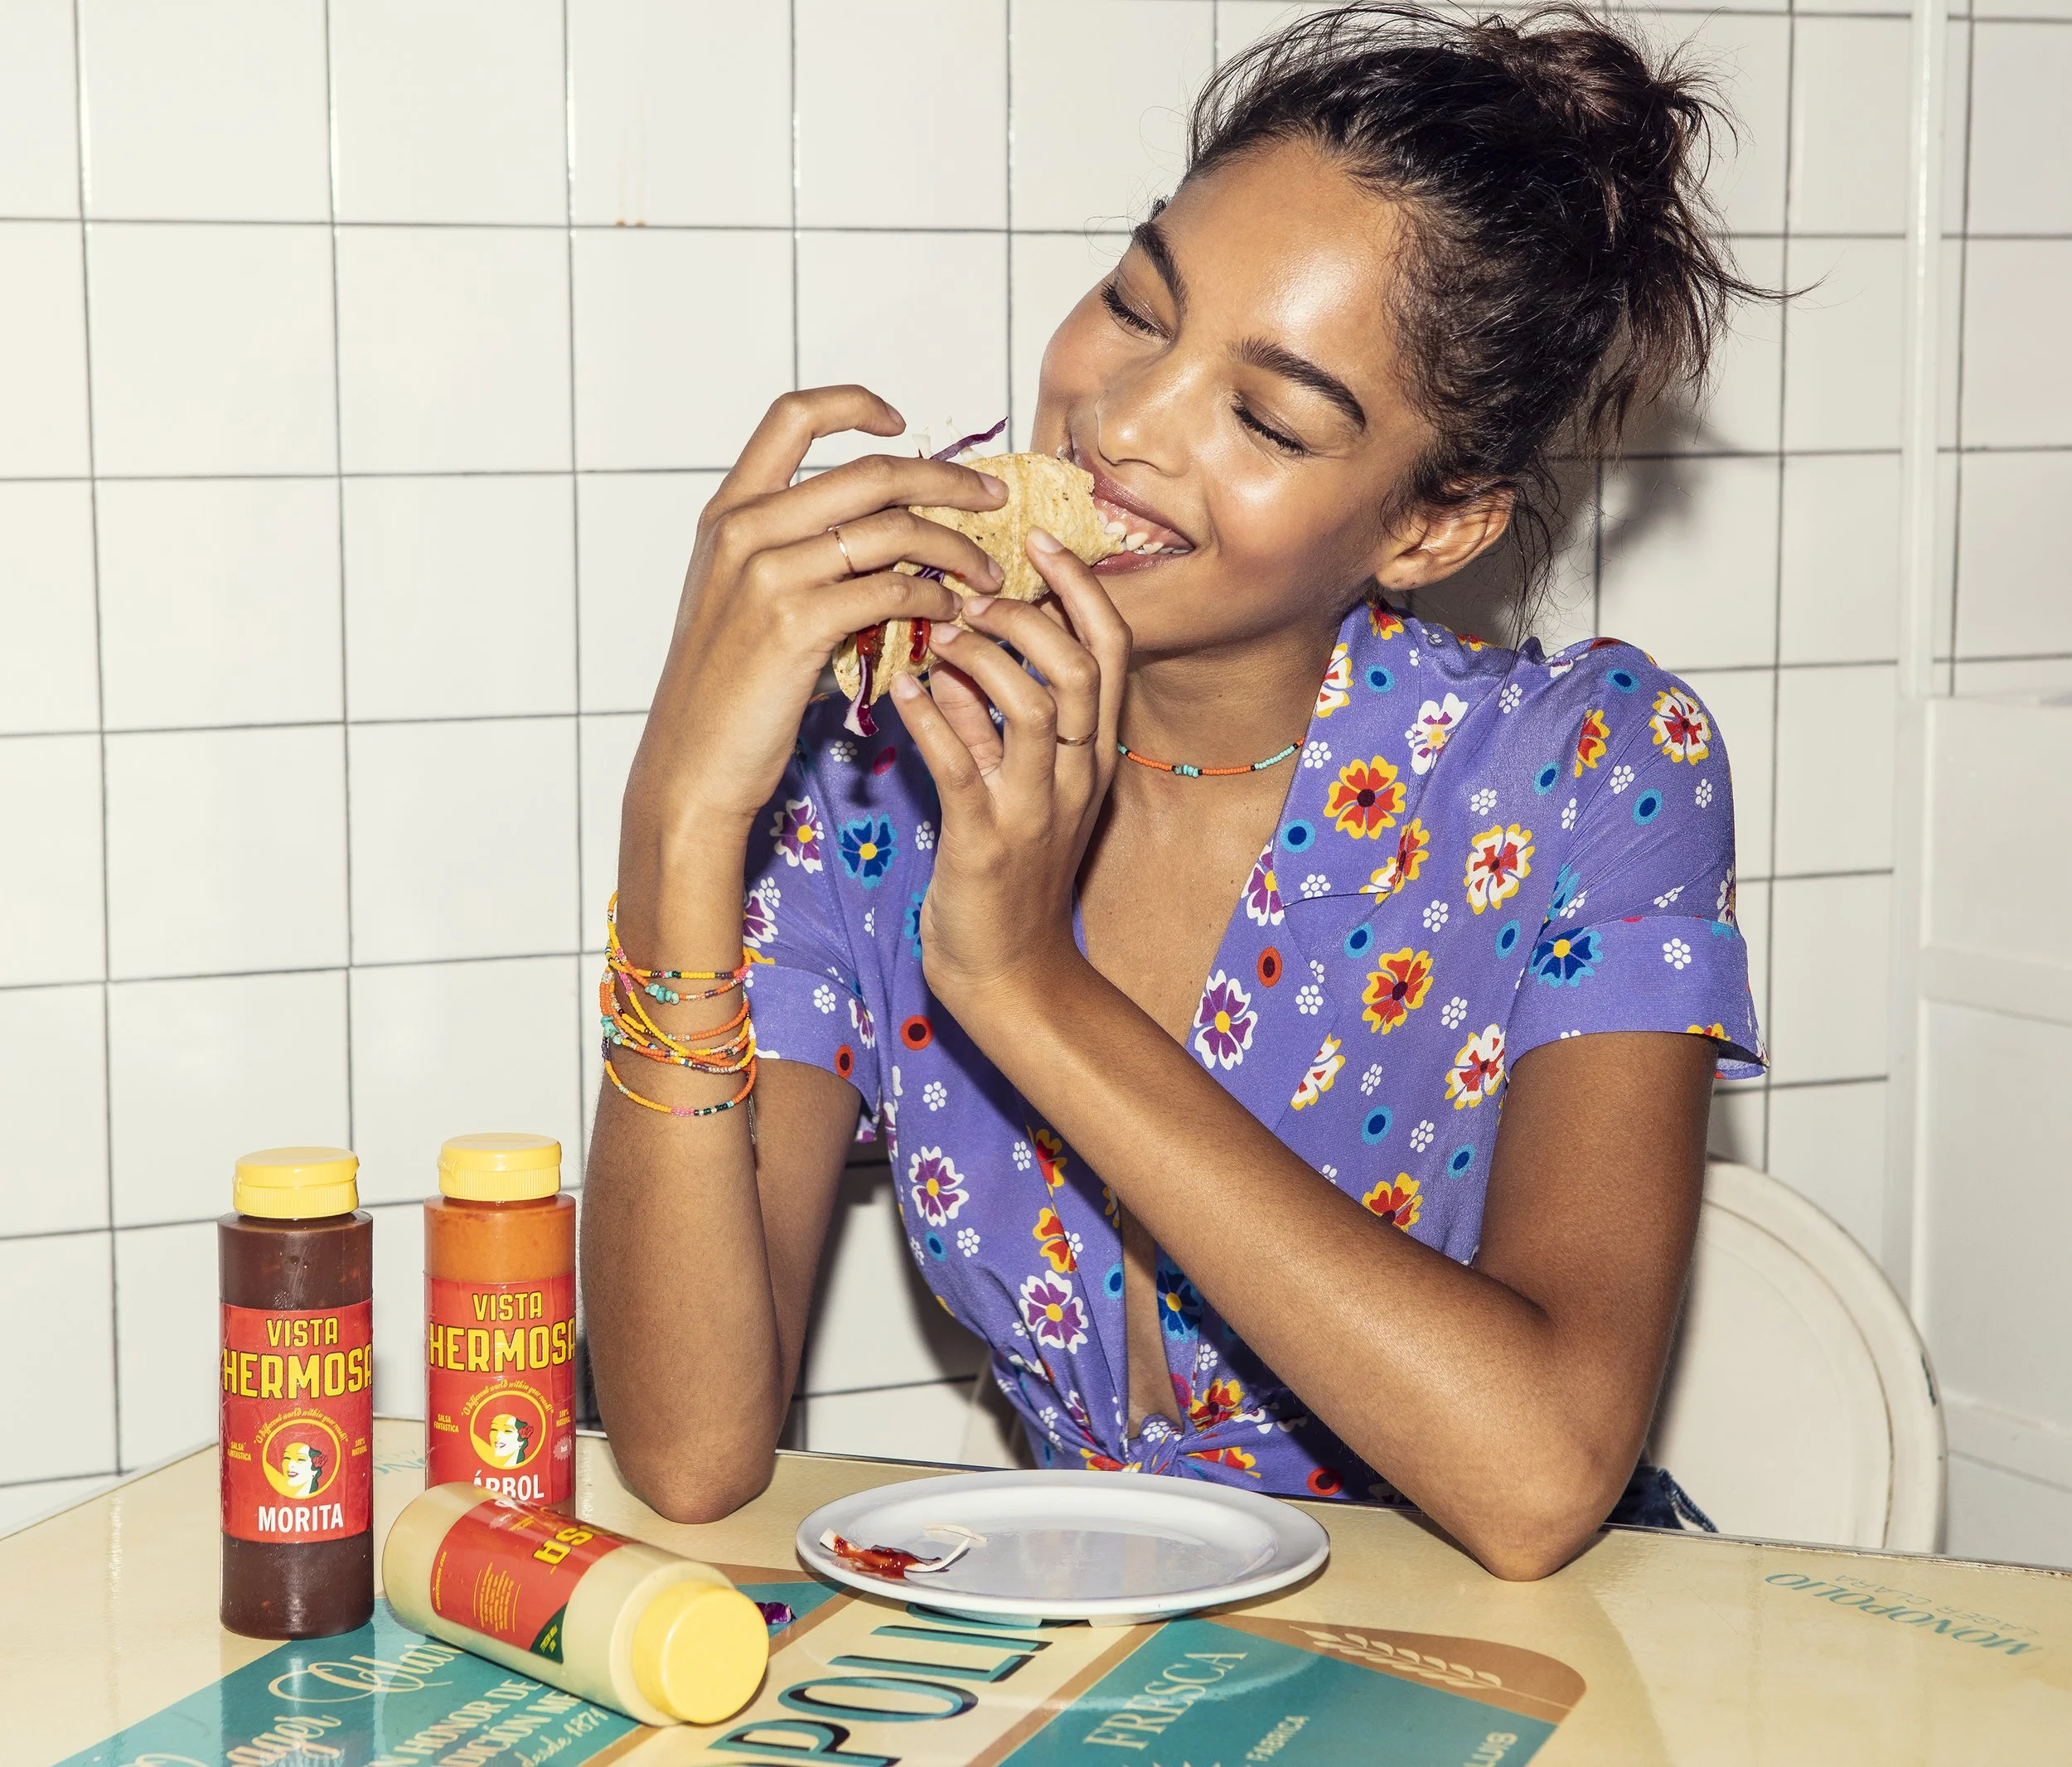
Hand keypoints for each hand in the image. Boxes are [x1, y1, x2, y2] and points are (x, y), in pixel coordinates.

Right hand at [625, 386, 1007, 847]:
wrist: (692, 761)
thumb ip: (792, 547)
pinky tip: (951, 614)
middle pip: (870, 472)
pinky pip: (891, 591)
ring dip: (956, 549)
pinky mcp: (797, 625)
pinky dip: (935, 599)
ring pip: (892, 530)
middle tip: (994, 500)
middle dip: (947, 481)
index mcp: (729, 511)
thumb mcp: (741, 597)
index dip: (854, 406)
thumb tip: (879, 525)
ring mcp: (768, 575)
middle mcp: (744, 529)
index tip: (902, 423)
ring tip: (988, 576)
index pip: (792, 416)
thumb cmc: (727, 687)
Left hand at [889, 532, 1131, 1007]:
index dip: (1078, 585)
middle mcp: (1077, 772)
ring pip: (1030, 704)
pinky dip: (931, 718)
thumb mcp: (1013, 784)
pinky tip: (900, 690)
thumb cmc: (1007, 873)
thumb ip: (990, 718)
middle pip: (1081, 663)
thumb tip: (956, 655)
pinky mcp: (987, 841)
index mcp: (1091, 750)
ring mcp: (1037, 807)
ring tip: (936, 636)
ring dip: (979, 657)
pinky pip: (962, 762)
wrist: (1010, 972)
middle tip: (972, 592)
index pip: (1109, 647)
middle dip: (1028, 613)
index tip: (1036, 538)